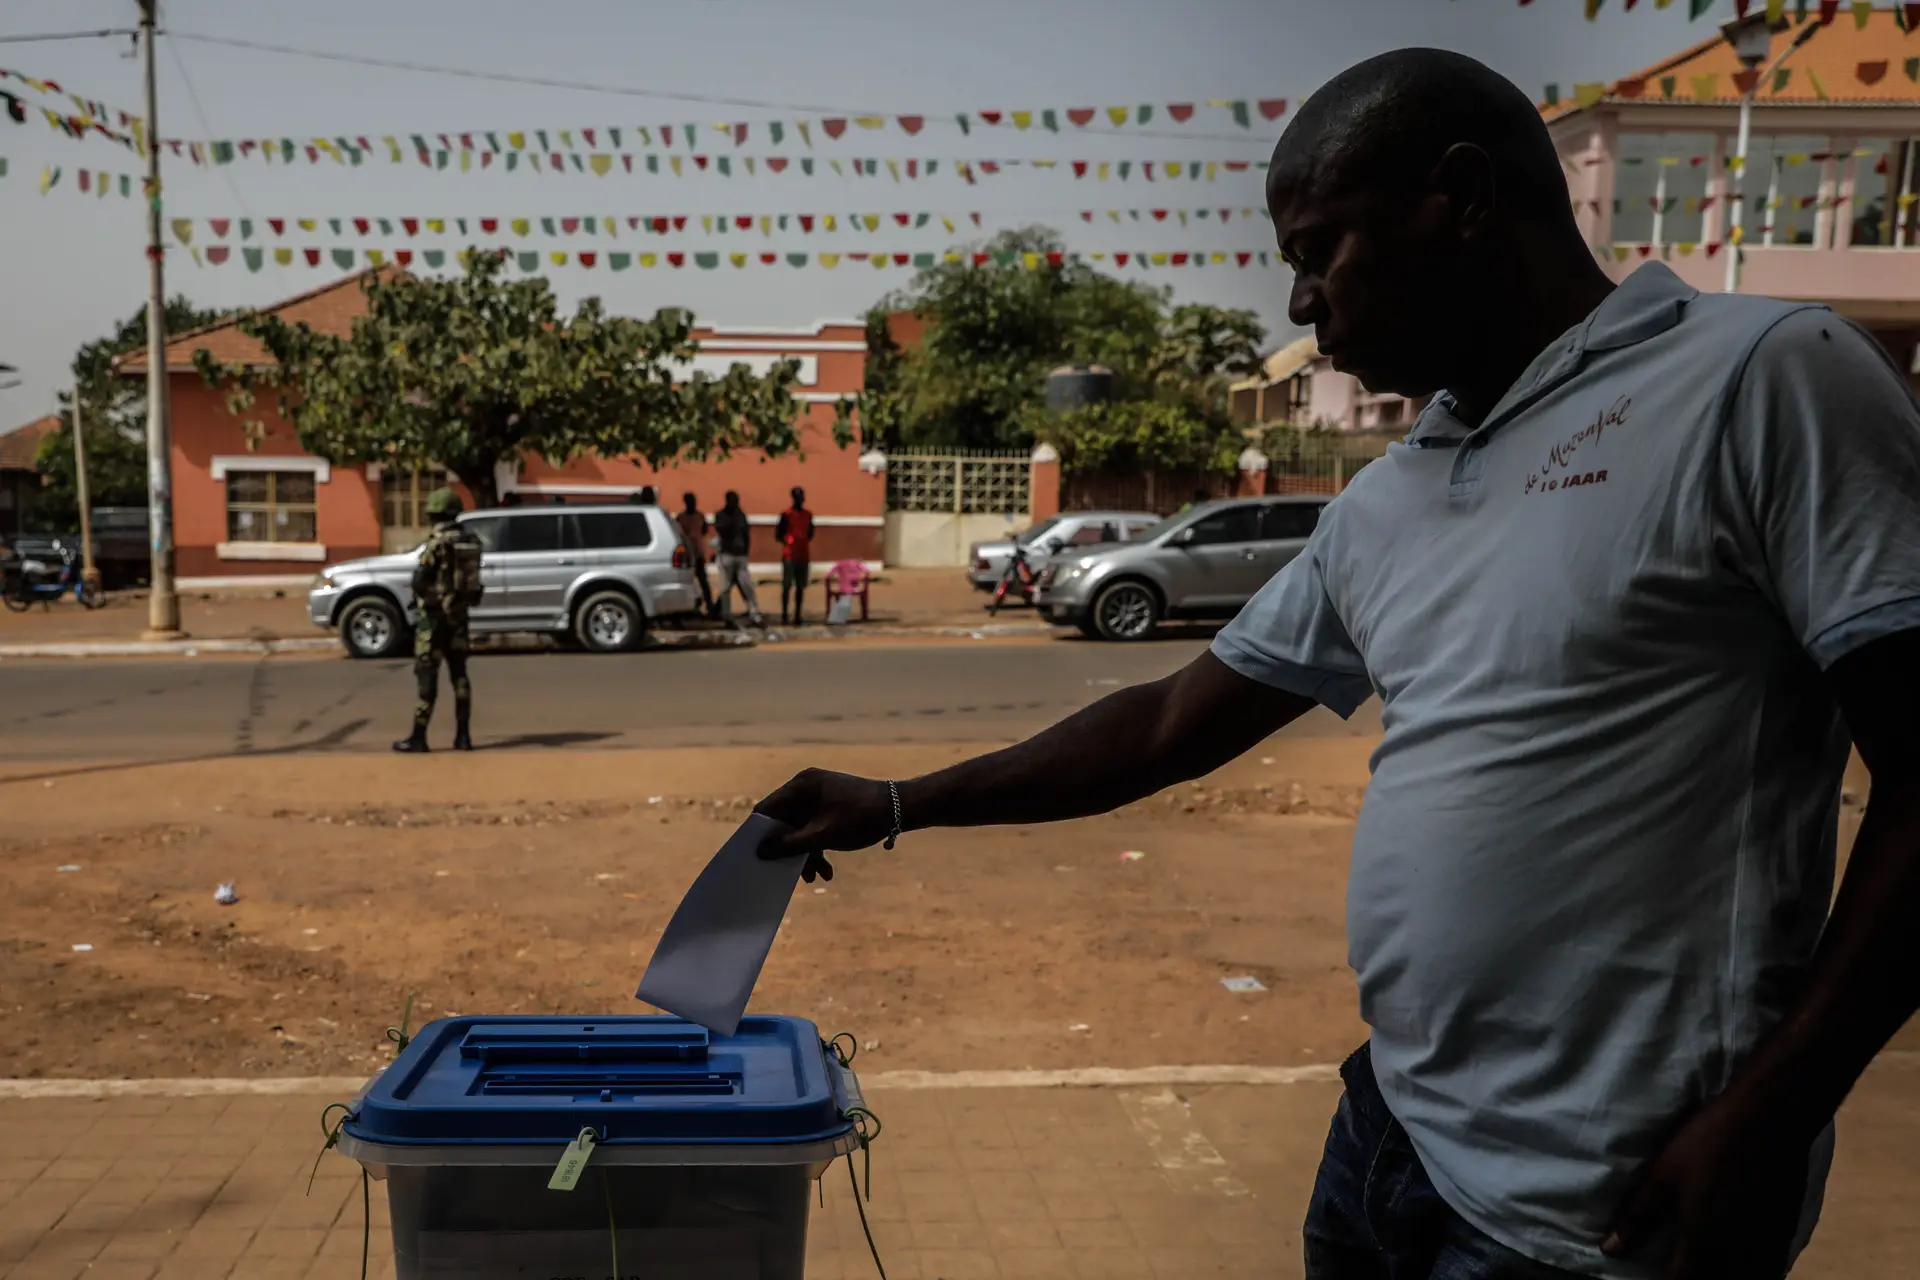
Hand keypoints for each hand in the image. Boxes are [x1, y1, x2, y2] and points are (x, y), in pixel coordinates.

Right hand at [754, 769, 894, 882]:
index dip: (761, 834)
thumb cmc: (860, 819)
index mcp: (801, 786)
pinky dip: (819, 847)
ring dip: (807, 854)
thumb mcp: (822, 836)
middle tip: (793, 875)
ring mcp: (819, 797)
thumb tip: (760, 852)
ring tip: (816, 877)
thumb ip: (790, 845)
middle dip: (790, 851)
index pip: (767, 810)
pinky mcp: (830, 807)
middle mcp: (806, 787)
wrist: (900, 809)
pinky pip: (815, 828)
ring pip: (801, 829)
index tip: (759, 858)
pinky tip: (827, 871)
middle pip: (785, 823)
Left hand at [1603, 1089, 1812, 1278]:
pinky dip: (1751, 1274)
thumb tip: (1611, 1250)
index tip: (1648, 1277)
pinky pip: (1769, 1273)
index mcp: (1704, 1247)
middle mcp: (1739, 1259)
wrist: (1769, 1120)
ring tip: (1703, 1267)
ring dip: (1722, 1278)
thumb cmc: (1708, 1145)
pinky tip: (1737, 1266)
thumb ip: (1638, 1219)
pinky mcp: (1785, 1238)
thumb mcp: (1663, 1178)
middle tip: (1677, 1268)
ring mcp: (1767, 1251)